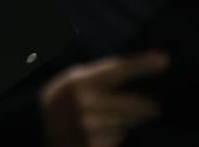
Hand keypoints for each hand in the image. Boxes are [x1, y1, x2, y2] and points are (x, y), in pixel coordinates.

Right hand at [40, 51, 168, 146]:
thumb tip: (140, 66)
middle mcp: (82, 104)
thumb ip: (103, 74)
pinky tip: (98, 135)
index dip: (141, 65)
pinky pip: (114, 140)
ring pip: (123, 125)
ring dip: (122, 124)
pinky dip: (111, 138)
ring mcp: (85, 128)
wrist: (33, 127)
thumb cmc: (63, 98)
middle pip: (130, 106)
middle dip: (144, 107)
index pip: (117, 70)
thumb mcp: (76, 78)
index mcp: (79, 81)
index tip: (165, 60)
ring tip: (104, 122)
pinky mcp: (88, 146)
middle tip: (152, 108)